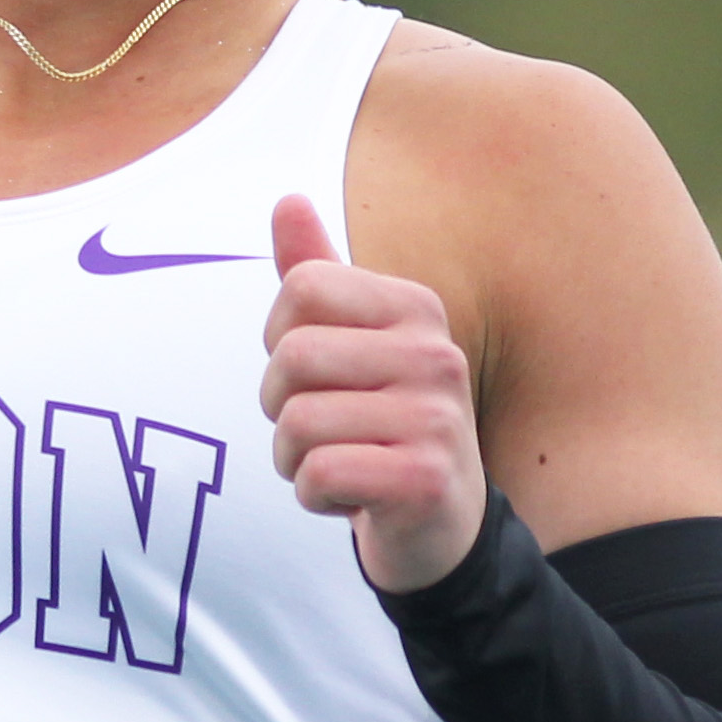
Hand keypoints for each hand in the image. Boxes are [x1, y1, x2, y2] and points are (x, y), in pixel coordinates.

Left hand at [262, 195, 487, 593]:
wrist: (441, 522)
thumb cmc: (382, 422)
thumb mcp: (353, 343)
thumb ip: (317, 276)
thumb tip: (286, 199)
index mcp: (415, 307)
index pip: (300, 289)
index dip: (280, 339)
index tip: (314, 374)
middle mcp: (434, 354)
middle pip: (290, 358)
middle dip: (280, 406)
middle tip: (321, 428)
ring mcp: (435, 418)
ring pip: (296, 424)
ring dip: (294, 459)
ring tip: (338, 463)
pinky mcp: (424, 480)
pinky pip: (318, 473)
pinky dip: (315, 496)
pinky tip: (353, 497)